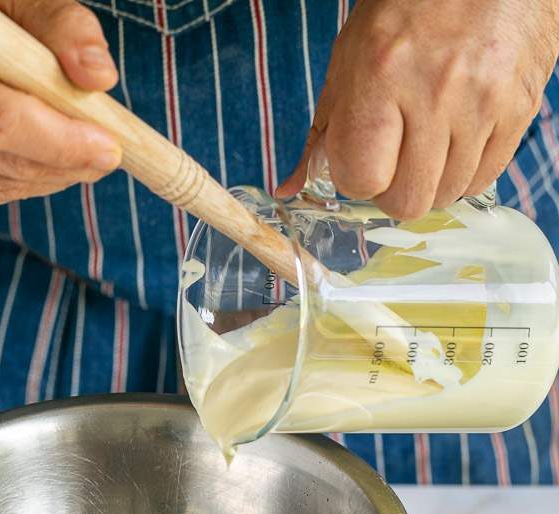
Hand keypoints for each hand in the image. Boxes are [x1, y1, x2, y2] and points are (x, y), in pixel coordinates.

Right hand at [0, 0, 121, 206]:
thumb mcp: (13, 4)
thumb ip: (63, 27)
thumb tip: (99, 78)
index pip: (3, 120)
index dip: (63, 142)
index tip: (109, 148)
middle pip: (5, 162)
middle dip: (66, 165)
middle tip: (102, 156)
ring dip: (47, 178)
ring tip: (70, 156)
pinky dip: (17, 184)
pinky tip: (25, 160)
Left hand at [277, 0, 558, 218]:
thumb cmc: (411, 8)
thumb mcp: (351, 59)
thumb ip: (323, 131)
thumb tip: (289, 188)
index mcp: (380, 75)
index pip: (361, 179)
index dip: (357, 178)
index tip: (363, 159)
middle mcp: (434, 91)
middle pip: (407, 201)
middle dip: (394, 191)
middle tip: (396, 161)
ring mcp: (482, 101)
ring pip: (447, 195)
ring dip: (431, 183)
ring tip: (429, 142)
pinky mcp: (518, 107)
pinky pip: (485, 179)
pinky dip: (466, 173)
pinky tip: (457, 141)